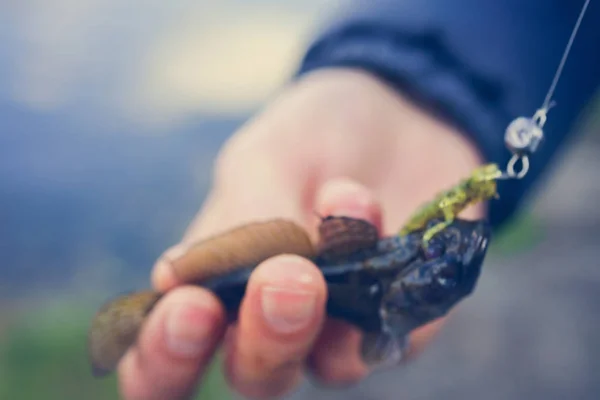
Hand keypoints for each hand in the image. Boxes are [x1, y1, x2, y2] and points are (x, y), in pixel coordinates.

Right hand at [117, 68, 484, 399]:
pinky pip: (396, 333)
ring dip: (335, 307)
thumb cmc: (312, 136)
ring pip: (328, 368)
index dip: (165, 357)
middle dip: (264, 337)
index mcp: (213, 290)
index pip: (166, 362)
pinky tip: (383, 224)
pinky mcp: (399, 319)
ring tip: (344, 213)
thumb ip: (239, 220)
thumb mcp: (265, 159)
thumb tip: (175, 278)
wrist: (396, 114)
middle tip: (281, 278)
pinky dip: (389, 284)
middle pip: (254, 376)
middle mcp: (271, 324)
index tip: (188, 306)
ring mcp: (338, 328)